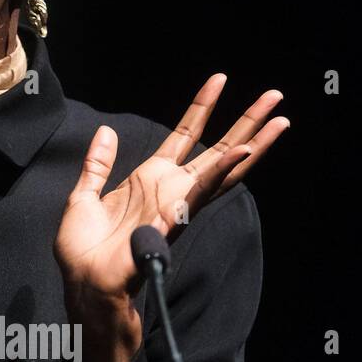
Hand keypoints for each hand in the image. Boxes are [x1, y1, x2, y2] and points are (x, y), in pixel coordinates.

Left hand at [54, 75, 288, 361]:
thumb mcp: (84, 195)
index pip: (184, 136)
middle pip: (218, 148)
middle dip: (246, 122)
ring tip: (279, 117)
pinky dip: (223, 170)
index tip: (219, 80)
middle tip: (274, 94)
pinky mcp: (175, 218)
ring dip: (251, 141)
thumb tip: (106, 132)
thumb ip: (98, 165)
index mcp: (151, 179)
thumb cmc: (83, 250)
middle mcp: (172, 189)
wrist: (83, 282)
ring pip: (223, 166)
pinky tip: (243, 151)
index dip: (201, 108)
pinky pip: (202, 190)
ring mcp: (178, 203)